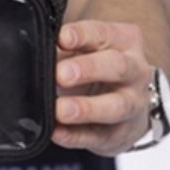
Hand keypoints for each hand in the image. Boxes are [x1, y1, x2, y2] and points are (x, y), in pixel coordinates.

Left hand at [51, 20, 152, 156]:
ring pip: (115, 106)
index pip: (102, 33)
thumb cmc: (98, 65)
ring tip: (61, 110)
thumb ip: (62, 47)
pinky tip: (57, 132)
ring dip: (86, 108)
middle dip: (88, 69)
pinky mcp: (120, 133)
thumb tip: (35, 50)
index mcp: (123, 41)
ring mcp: (132, 104)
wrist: (129, 100)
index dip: (81, 35)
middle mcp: (134, 71)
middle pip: (117, 66)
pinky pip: (98, 136)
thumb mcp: (83, 48)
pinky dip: (76, 135)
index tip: (61, 38)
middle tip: (61, 74)